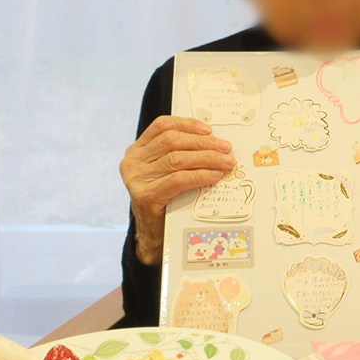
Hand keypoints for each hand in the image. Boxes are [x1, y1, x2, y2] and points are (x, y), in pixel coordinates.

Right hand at [121, 116, 234, 264]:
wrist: (154, 235)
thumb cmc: (166, 199)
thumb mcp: (167, 172)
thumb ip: (181, 154)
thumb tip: (215, 142)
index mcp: (138, 150)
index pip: (162, 126)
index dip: (187, 124)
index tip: (209, 130)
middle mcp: (133, 161)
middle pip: (172, 141)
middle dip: (203, 143)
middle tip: (226, 149)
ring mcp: (136, 178)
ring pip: (177, 159)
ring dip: (206, 158)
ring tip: (226, 162)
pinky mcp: (144, 196)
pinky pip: (178, 180)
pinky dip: (199, 176)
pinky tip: (214, 176)